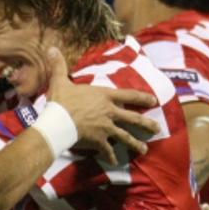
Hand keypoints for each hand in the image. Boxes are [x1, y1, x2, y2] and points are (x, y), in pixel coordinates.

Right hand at [45, 48, 159, 163]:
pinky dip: (111, 156)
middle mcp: (110, 112)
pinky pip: (108, 150)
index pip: (129, 95)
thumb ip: (59, 66)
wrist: (58, 122)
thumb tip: (51, 48)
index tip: (154, 101)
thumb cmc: (62, 101)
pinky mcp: (99, 141)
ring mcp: (106, 128)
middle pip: (133, 118)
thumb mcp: (60, 81)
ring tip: (144, 150)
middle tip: (157, 128)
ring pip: (125, 136)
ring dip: (135, 144)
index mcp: (104, 96)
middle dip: (146, 124)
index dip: (142, 98)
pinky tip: (115, 161)